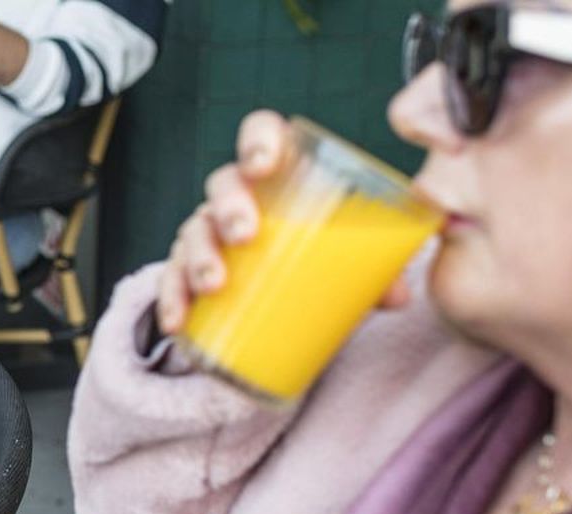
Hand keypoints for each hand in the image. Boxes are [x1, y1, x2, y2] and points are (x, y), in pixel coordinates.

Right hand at [156, 110, 411, 334]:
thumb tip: (400, 296)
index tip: (263, 163)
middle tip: (245, 233)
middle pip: (222, 184)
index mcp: (278, 175)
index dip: (258, 140)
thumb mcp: (349, 257)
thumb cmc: (318, 257)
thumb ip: (377, 269)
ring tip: (215, 284)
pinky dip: (172, 300)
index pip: (261, 134)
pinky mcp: (190, 273)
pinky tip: (177, 322)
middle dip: (229, 205)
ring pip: (192, 231)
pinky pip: (172, 280)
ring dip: (199, 255)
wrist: (282, 293)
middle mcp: (236, 197)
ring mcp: (209, 234)